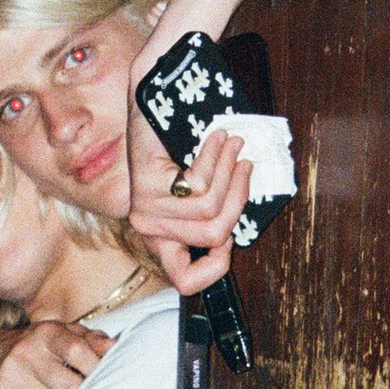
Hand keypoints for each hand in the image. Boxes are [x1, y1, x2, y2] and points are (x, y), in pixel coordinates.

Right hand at [0, 321, 112, 388]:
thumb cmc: (34, 347)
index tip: (104, 380)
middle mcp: (26, 351)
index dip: (96, 369)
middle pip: (70, 387)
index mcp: (47, 332)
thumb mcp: (60, 334)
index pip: (78, 351)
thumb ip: (90, 340)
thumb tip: (116, 348)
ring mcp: (10, 374)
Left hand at [128, 124, 252, 294]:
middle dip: (239, 199)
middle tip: (244, 169)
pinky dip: (217, 157)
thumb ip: (214, 212)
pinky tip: (217, 138)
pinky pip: (198, 183)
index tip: (231, 234)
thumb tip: (244, 217)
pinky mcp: (146, 185)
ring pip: (209, 209)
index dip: (217, 265)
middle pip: (214, 236)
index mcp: (161, 240)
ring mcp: (145, 208)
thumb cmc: (175, 150)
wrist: (149, 107)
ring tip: (234, 147)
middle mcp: (149, 230)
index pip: (185, 281)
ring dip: (230, 172)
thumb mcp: (196, 193)